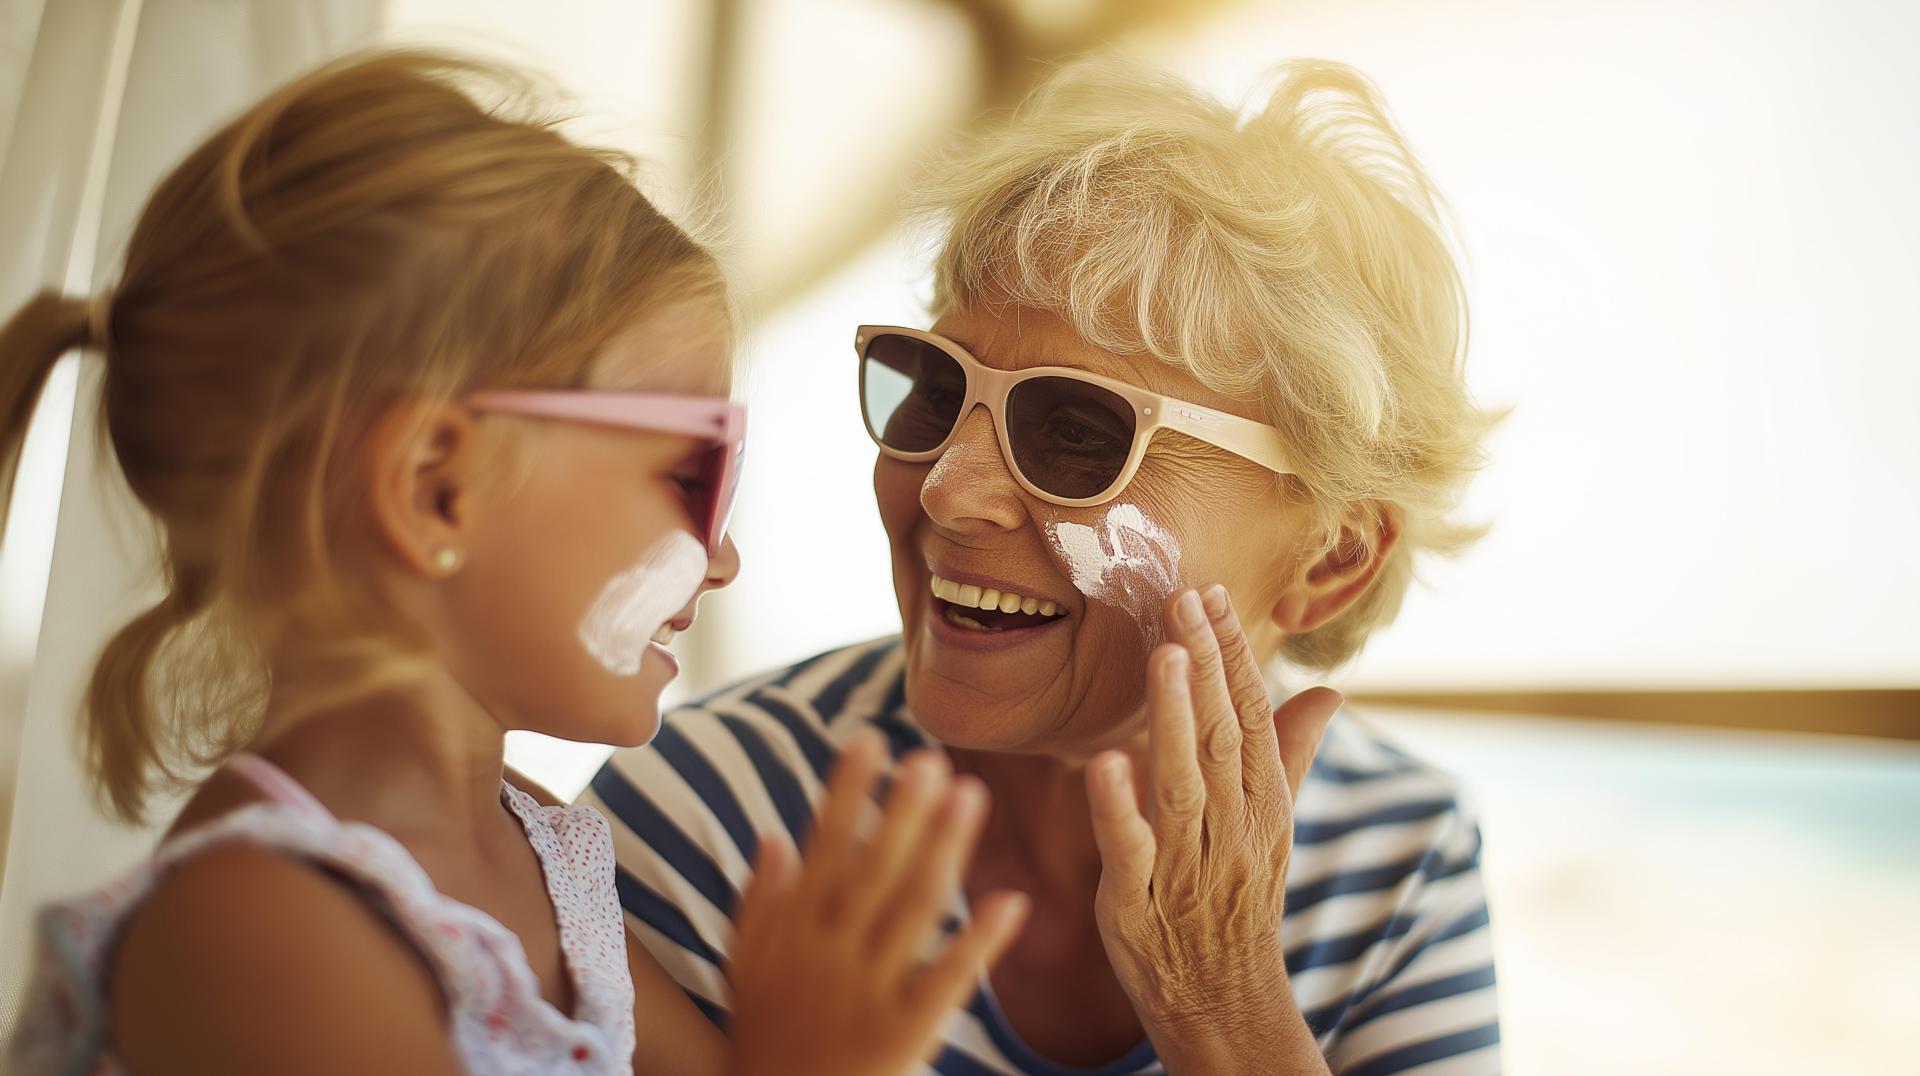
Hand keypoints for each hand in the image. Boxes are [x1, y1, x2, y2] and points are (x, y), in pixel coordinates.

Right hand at [726, 730, 1029, 1075]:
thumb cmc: (763, 1033)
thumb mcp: (746, 964)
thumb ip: (761, 900)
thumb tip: (776, 835)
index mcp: (792, 927)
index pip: (823, 845)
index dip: (846, 791)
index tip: (869, 739)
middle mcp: (828, 951)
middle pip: (873, 868)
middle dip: (902, 810)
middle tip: (932, 757)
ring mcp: (868, 991)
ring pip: (912, 910)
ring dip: (943, 849)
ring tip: (971, 796)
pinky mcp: (904, 1033)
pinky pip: (946, 982)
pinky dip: (978, 942)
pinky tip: (1013, 901)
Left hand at [1084, 585, 1341, 1072]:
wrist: (1224, 999)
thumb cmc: (1239, 898)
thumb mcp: (1272, 825)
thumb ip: (1292, 754)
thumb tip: (1329, 691)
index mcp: (1266, 804)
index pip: (1254, 716)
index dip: (1232, 655)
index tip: (1210, 595)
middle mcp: (1234, 830)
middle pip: (1223, 738)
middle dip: (1205, 666)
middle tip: (1182, 600)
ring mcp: (1188, 868)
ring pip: (1183, 784)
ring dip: (1174, 718)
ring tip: (1164, 655)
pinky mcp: (1138, 902)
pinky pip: (1130, 849)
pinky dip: (1118, 806)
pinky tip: (1103, 762)